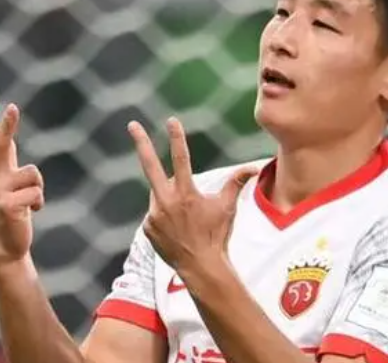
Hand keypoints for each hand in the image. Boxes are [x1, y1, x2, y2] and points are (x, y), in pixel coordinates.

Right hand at [0, 91, 43, 267]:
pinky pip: (37, 194)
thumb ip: (9, 161)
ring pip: (34, 174)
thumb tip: (10, 140)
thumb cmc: (13, 210)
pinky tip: (29, 213)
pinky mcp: (6, 205)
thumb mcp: (10, 183)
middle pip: (1, 145)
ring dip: (38, 189)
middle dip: (8, 125)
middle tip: (13, 106)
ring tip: (28, 203)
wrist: (6, 245)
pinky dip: (39, 203)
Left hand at [128, 117, 257, 271]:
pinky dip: (163, 214)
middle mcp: (166, 202)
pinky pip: (154, 213)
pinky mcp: (148, 227)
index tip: (171, 120)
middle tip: (132, 124)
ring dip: (168, 195)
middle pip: (150, 166)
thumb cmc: (217, 234)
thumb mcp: (227, 207)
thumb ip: (236, 182)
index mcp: (186, 194)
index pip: (181, 159)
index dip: (177, 138)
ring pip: (158, 193)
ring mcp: (154, 215)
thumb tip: (255, 167)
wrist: (200, 266)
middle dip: (142, 143)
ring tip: (184, 216)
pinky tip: (176, 227)